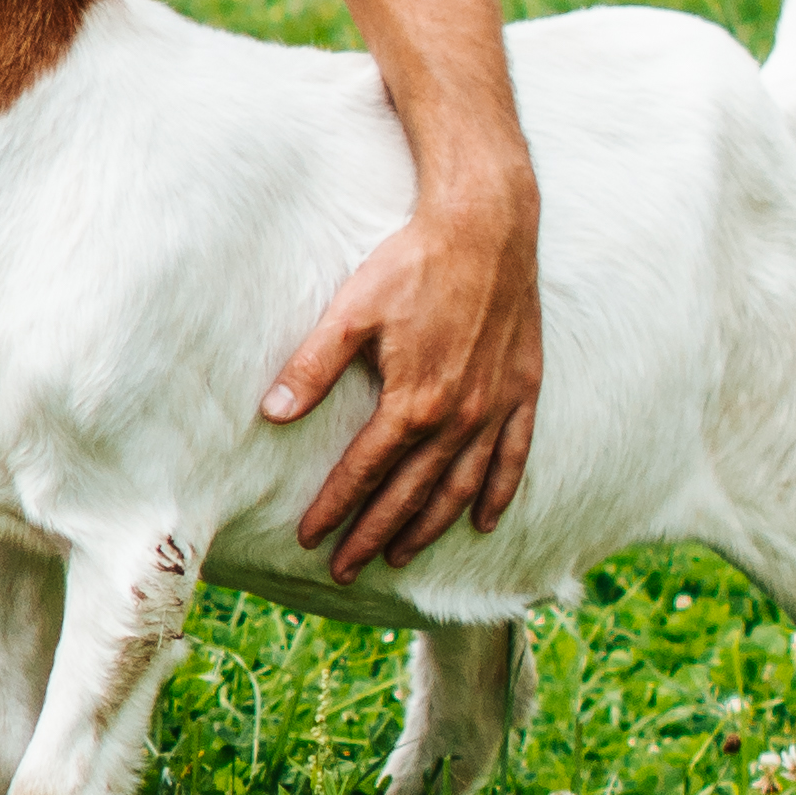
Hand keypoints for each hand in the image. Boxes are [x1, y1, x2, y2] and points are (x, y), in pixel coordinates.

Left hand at [260, 147, 543, 583]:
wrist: (488, 226)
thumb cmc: (414, 263)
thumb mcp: (351, 311)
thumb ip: (312, 367)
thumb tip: (272, 414)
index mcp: (413, 402)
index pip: (365, 472)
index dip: (335, 508)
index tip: (309, 538)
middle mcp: (458, 417)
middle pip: (410, 493)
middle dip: (375, 534)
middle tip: (347, 568)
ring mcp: (495, 407)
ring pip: (460, 486)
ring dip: (429, 526)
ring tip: (402, 555)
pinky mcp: (523, 390)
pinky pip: (513, 457)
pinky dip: (497, 493)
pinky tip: (482, 521)